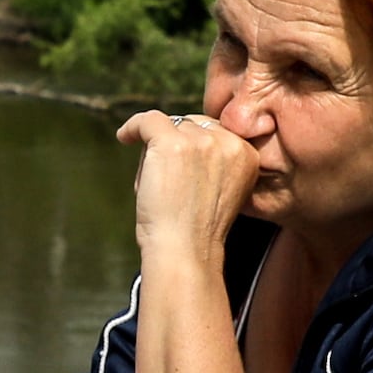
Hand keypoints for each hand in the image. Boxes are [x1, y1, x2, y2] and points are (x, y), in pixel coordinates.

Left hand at [118, 108, 264, 257]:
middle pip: (194, 125)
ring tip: (156, 182)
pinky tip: (124, 138)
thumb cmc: (195, 230)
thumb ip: (211, 159)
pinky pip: (148, 120)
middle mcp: (228, 142)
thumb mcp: (220, 188)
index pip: (217, 130)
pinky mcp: (172, 143)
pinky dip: (132, 127)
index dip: (195, 144)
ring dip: (159, 148)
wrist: (185, 251)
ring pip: (172, 126)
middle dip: (179, 145)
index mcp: (248, 153)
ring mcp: (201, 141)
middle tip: (168, 179)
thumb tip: (180, 131)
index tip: (181, 161)